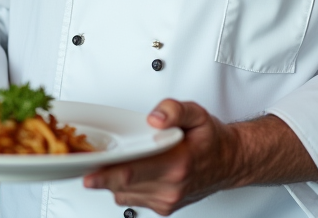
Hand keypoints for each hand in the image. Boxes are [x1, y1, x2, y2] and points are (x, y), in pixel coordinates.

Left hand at [83, 99, 243, 214]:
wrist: (230, 162)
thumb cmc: (211, 140)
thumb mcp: (197, 113)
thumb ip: (174, 109)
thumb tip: (155, 118)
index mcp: (177, 163)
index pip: (132, 173)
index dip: (105, 174)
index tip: (87, 173)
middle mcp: (171, 187)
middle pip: (123, 186)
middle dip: (102, 175)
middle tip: (87, 165)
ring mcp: (167, 200)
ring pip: (124, 195)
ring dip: (114, 182)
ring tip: (111, 164)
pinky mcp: (164, 208)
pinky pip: (133, 200)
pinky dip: (126, 188)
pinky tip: (131, 173)